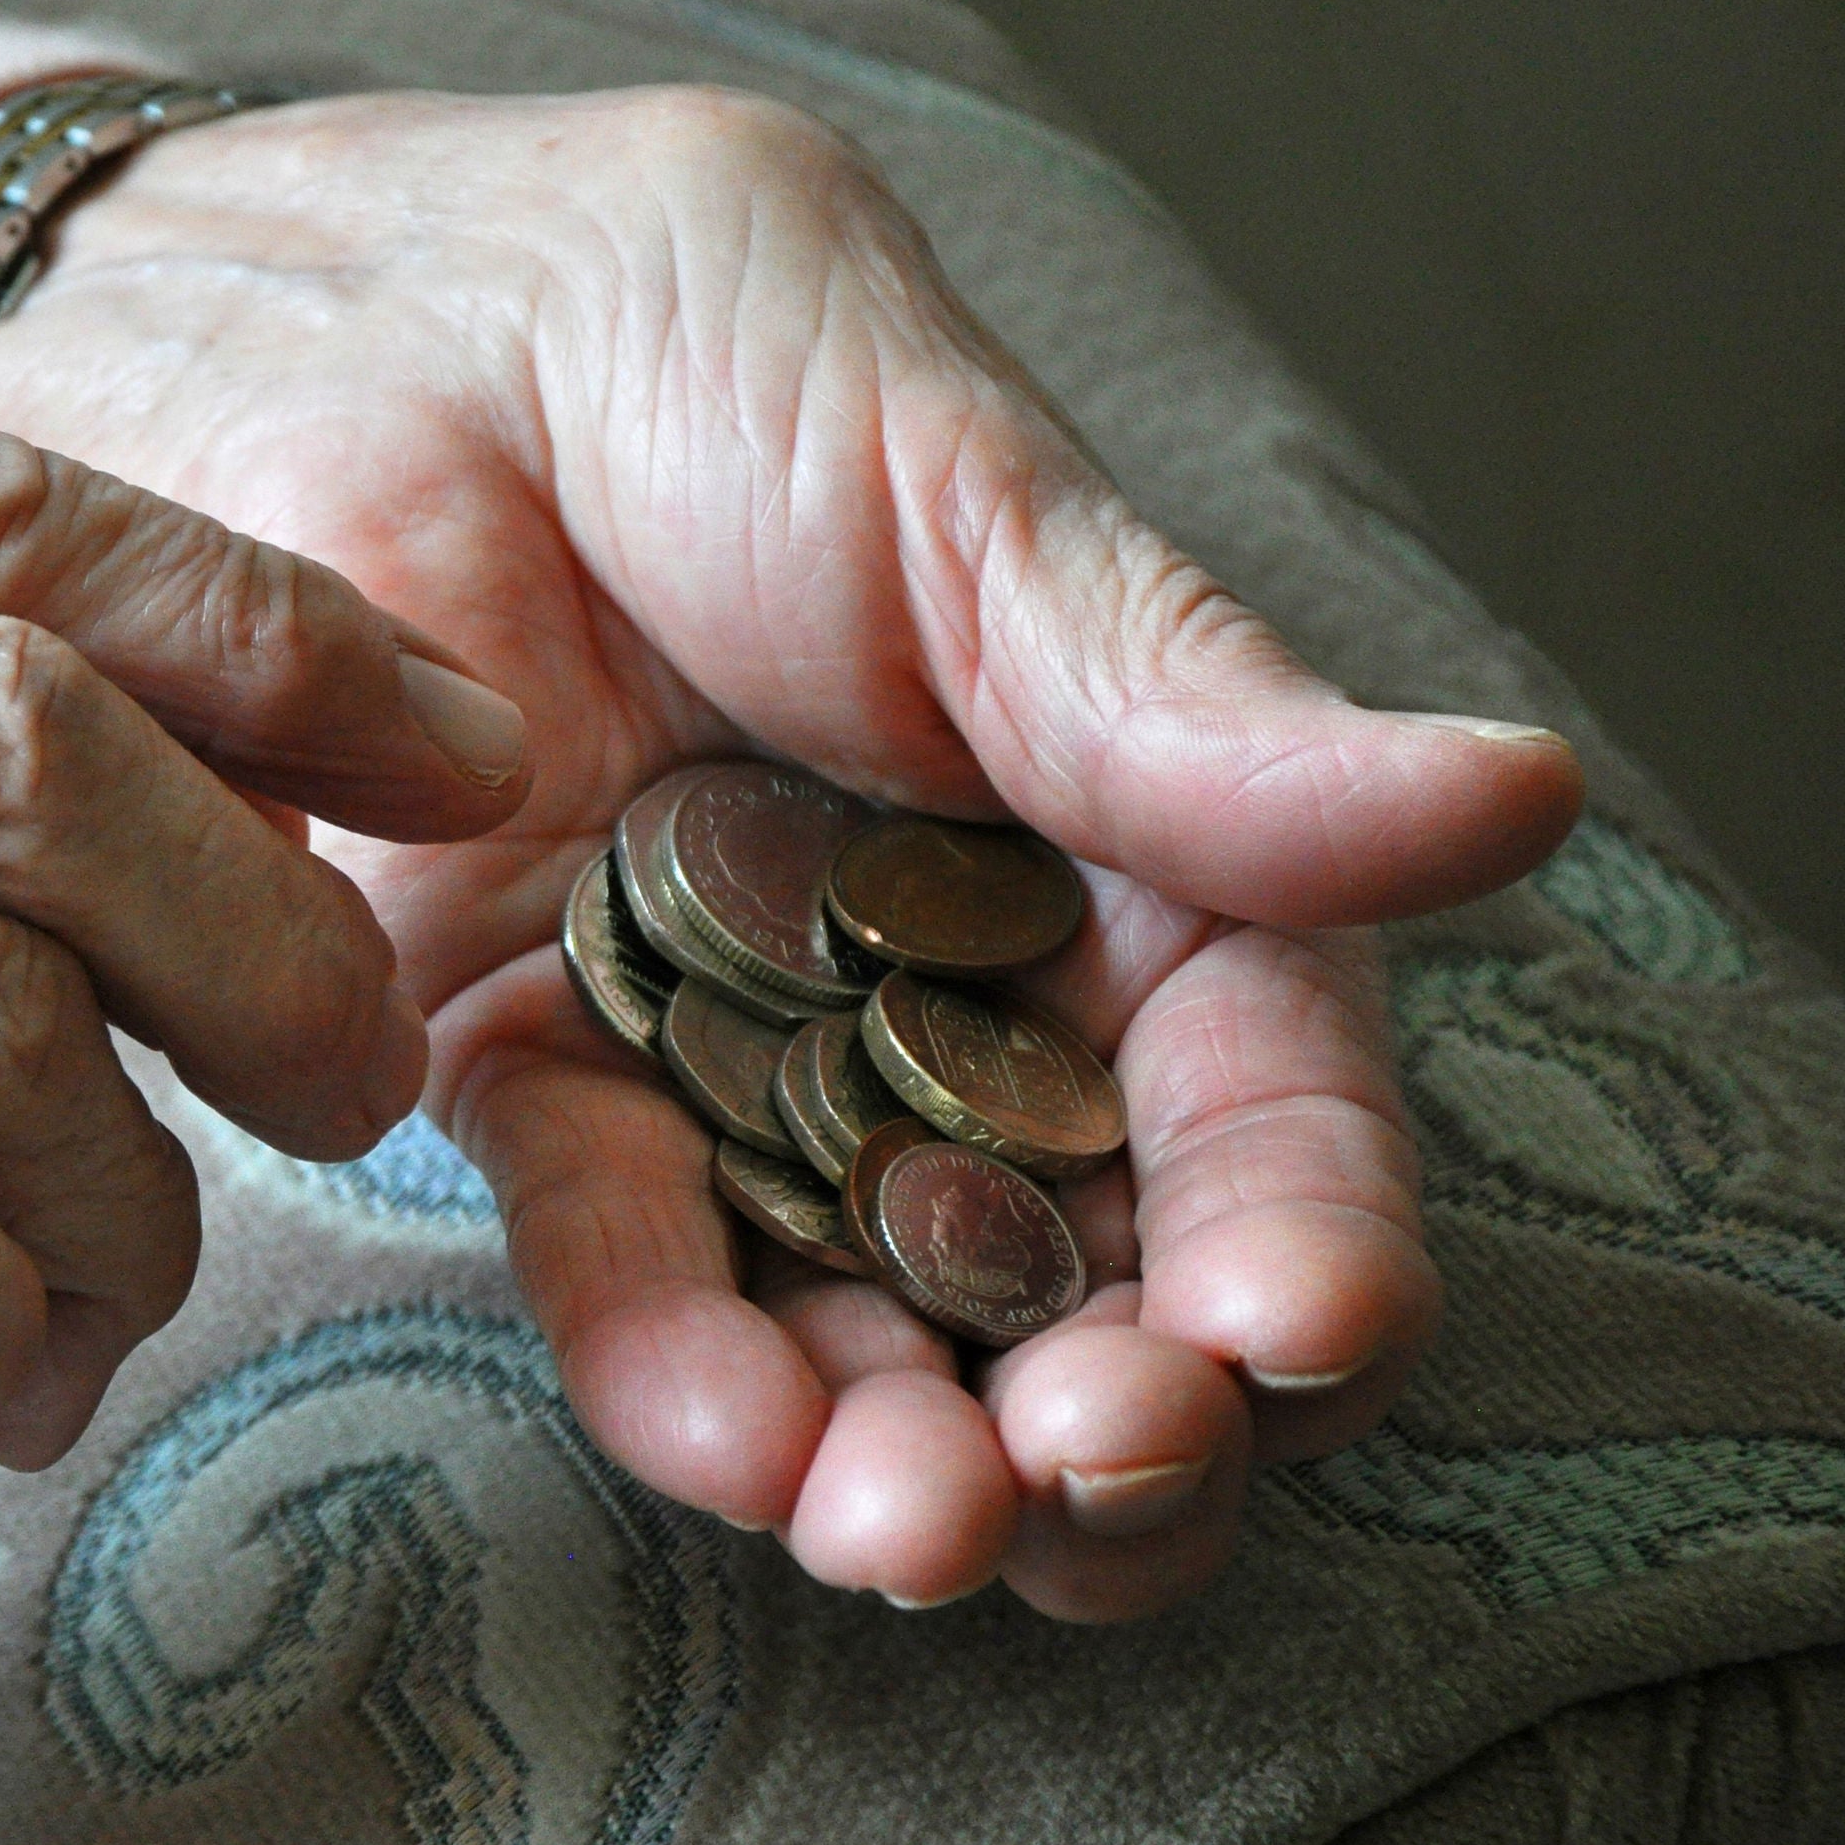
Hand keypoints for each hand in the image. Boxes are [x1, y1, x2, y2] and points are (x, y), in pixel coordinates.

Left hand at [0, 88, 1584, 1618]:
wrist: (330, 321)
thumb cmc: (666, 339)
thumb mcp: (954, 489)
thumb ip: (1179, 700)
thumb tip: (1513, 803)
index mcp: (1109, 840)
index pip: (1253, 1084)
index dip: (1299, 1219)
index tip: (1296, 1320)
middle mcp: (944, 986)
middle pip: (1080, 1264)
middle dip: (1117, 1409)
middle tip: (1096, 1465)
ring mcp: (736, 1053)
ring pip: (865, 1312)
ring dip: (907, 1452)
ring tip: (905, 1523)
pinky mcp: (528, 1074)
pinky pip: (619, 1250)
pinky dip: (676, 1359)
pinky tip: (729, 1432)